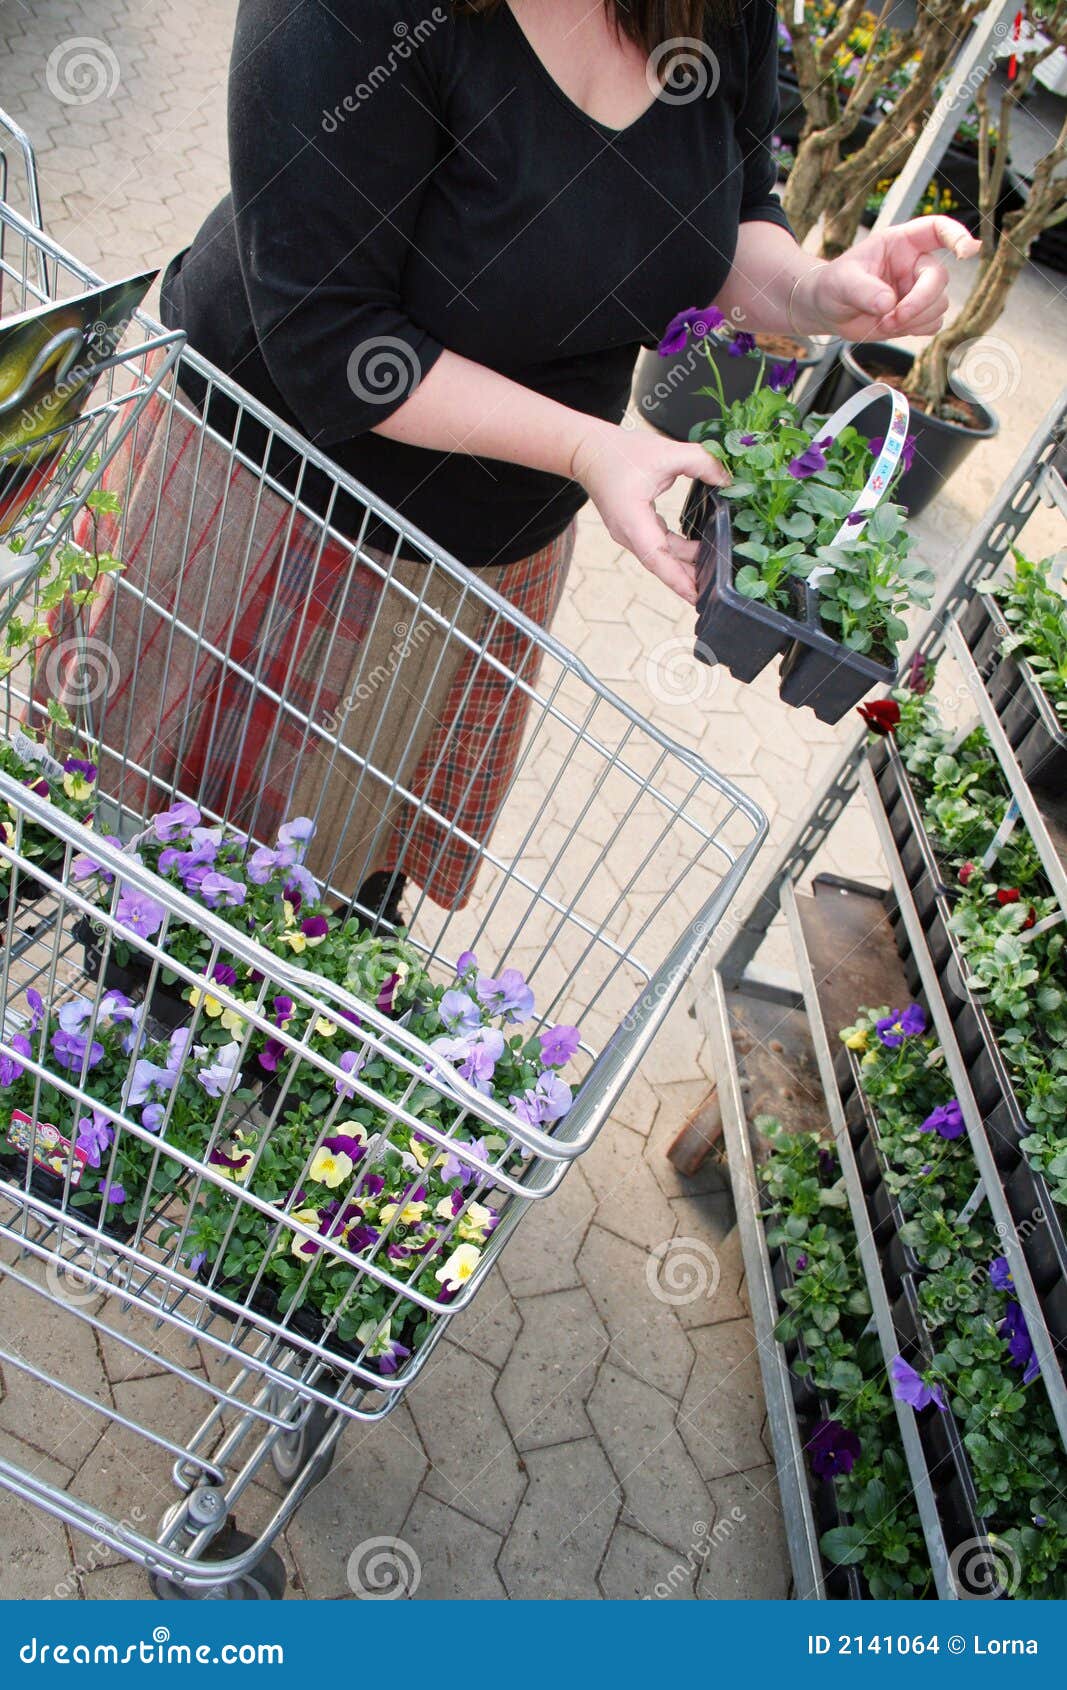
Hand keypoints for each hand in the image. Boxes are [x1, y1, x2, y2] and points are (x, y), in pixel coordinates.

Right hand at [569, 422, 729, 603]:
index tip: (697, 597)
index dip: (678, 580)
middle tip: (716, 592)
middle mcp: (628, 533)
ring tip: (713, 574)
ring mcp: (630, 533)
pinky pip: (659, 546)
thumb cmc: (620, 452)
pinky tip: (698, 553)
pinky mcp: (635, 527)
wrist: (589, 450)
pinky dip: (678, 552)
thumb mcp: (666, 452)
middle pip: (662, 564)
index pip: (657, 558)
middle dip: (687, 579)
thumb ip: (701, 462)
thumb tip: (728, 479)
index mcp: (632, 520)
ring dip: (685, 566)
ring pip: (662, 557)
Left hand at [795, 216, 981, 342]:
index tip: (967, 251)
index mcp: (901, 243)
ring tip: (883, 322)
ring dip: (914, 319)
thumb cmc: (833, 285)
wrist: (828, 310)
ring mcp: (918, 289)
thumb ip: (864, 290)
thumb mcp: (841, 283)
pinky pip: (932, 324)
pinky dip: (914, 330)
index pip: (937, 229)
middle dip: (919, 302)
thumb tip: (888, 304)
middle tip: (891, 318)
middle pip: (940, 279)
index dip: (956, 235)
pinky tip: (892, 327)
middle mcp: (915, 263)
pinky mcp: (917, 314)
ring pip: (939, 305)